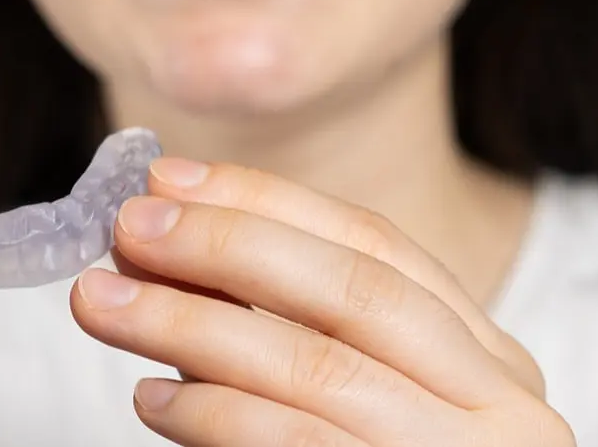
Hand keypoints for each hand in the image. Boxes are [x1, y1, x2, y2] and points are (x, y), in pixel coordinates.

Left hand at [71, 159, 575, 445]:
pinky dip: (213, 413)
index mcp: (484, 356)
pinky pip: (294, 444)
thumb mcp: (348, 387)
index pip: (372, 244)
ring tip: (101, 302)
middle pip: (350, 290)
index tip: (169, 177)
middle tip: (129, 226)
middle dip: (225, 244)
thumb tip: (159, 247)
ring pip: (313, 367)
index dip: (264, 200)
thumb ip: (274, 322)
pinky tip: (151, 399)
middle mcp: (496, 403)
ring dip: (188, 325)